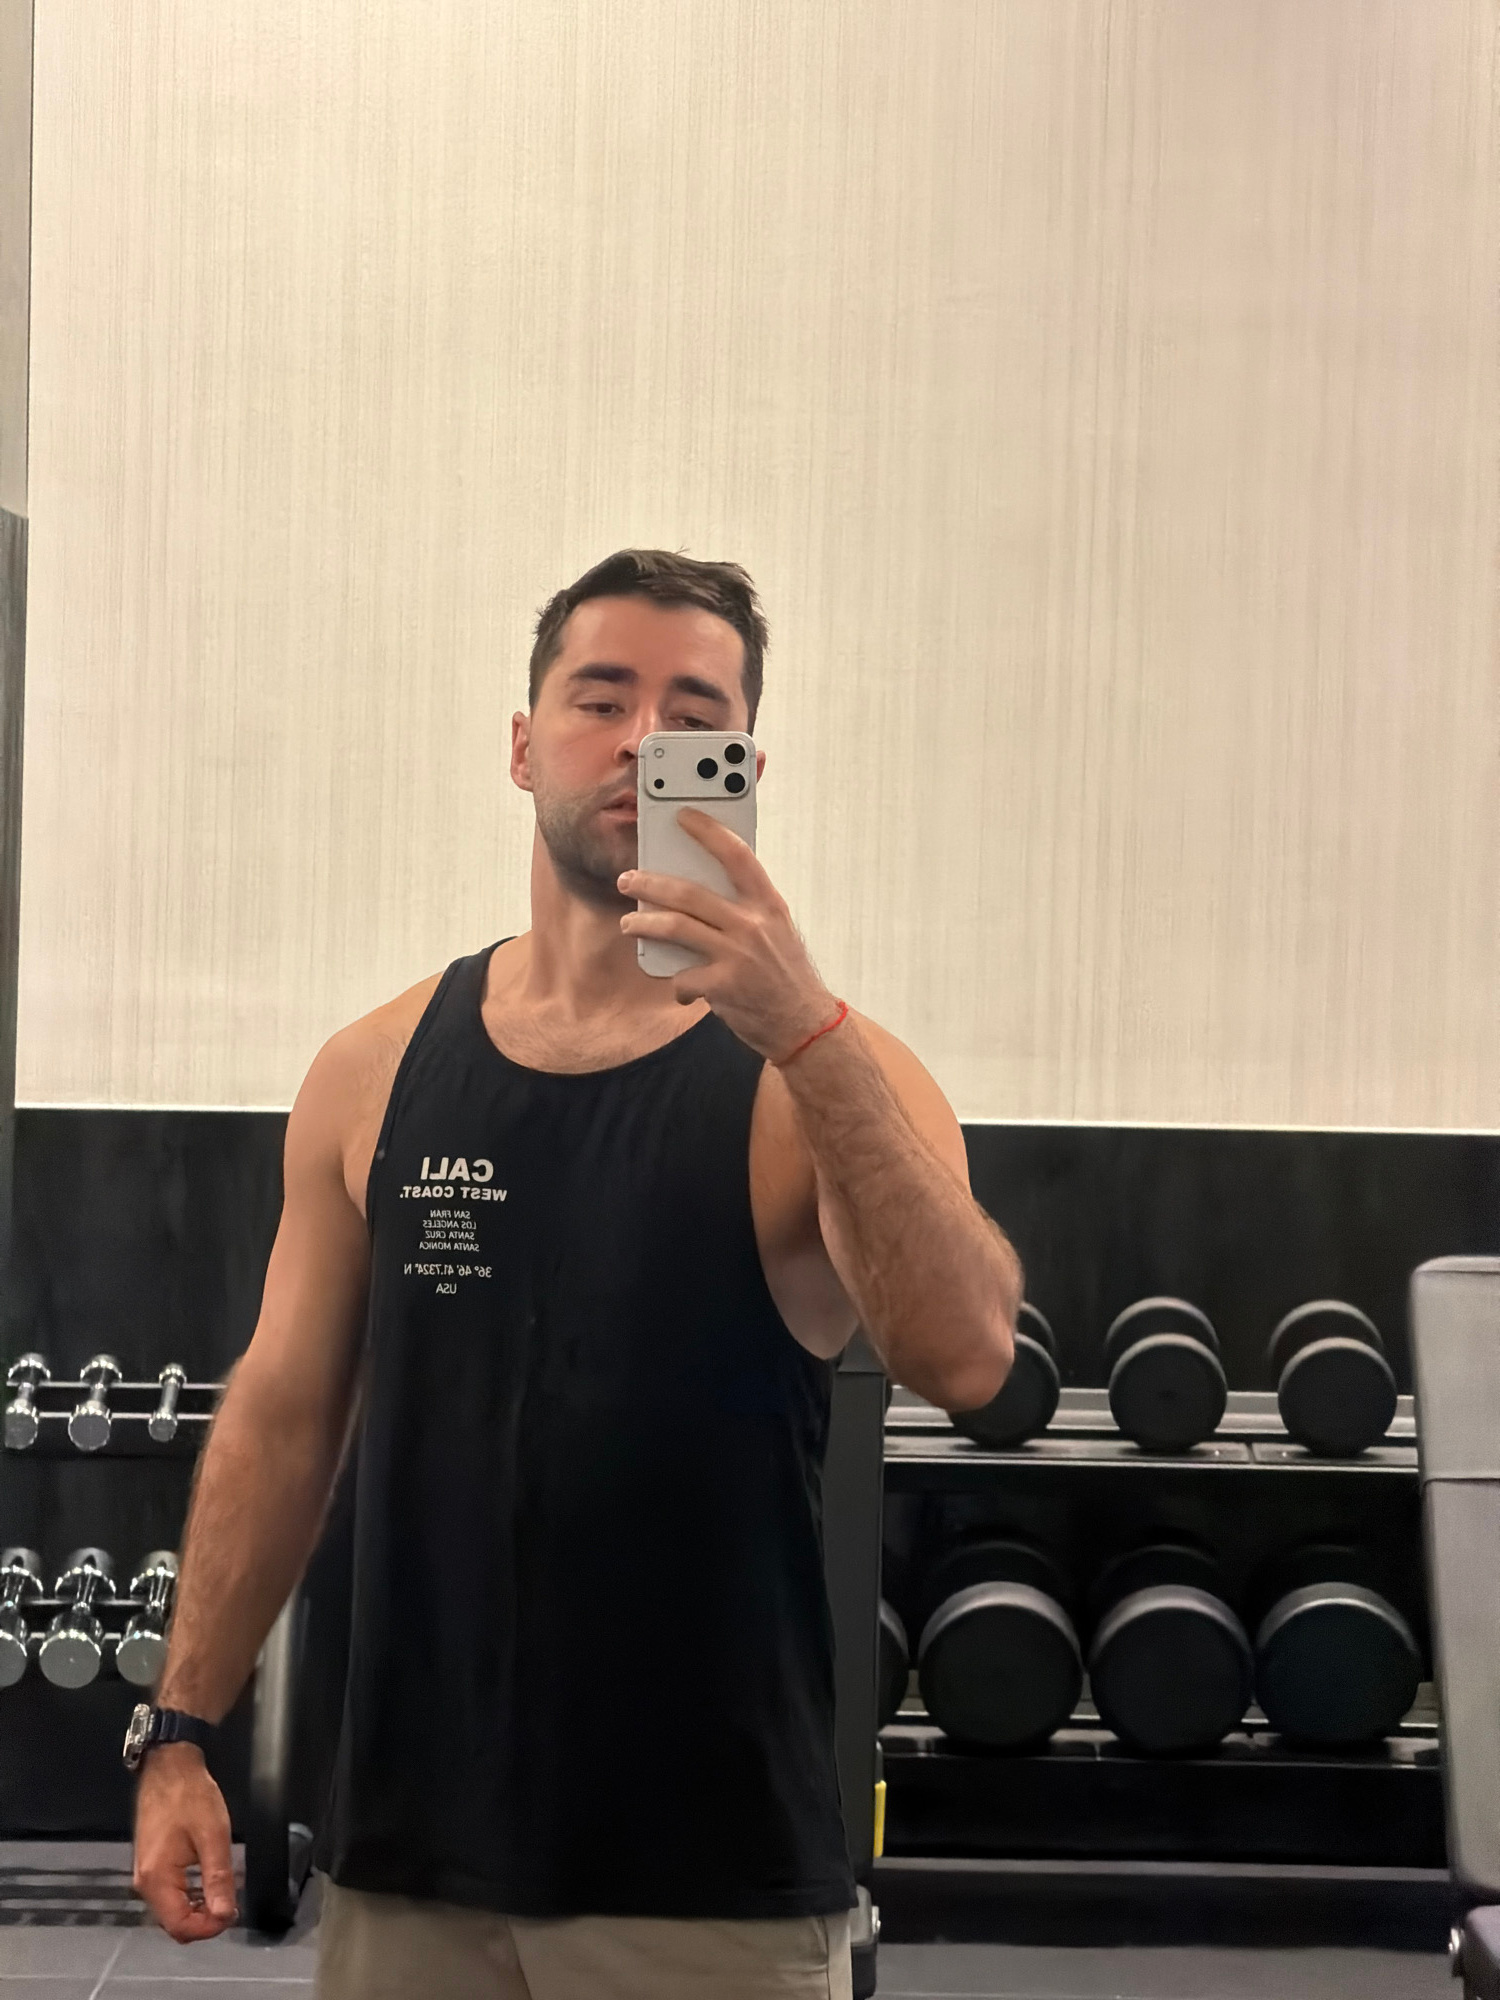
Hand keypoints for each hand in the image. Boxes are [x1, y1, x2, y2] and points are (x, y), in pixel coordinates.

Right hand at [133, 1743, 238, 1941]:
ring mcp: (146, 1874)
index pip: (180, 1926)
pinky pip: (170, 1895)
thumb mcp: (213, 1836)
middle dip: (204, 1921)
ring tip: (224, 1894)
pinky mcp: (152, 1865)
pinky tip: (209, 1884)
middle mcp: (145, 1883)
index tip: (232, 1915)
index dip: (208, 1928)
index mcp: (156, 1879)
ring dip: (198, 1910)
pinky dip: (190, 1897)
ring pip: (172, 1910)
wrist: (169, 1767)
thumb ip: (218, 1878)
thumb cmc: (190, 1796)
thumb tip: (225, 1914)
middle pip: (173, 1923)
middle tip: (231, 1905)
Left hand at [619, 809, 837, 1060]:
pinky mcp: (723, 986)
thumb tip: (697, 894)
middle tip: (628, 880)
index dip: (709, 831)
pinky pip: (682, 977)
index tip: (684, 816)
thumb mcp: (776, 932)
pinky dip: (676, 984)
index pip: (737, 855)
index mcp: (768, 905)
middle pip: (689, 893)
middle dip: (650, 883)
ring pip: (675, 927)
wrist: (805, 1025)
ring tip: (629, 924)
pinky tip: (680, 989)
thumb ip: (745, 910)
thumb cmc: (786, 976)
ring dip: (643, 924)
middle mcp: (753, 925)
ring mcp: (737, 955)